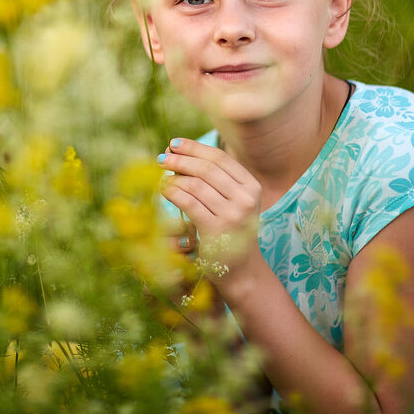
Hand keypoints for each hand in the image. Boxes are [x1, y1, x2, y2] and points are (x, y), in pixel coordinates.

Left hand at [158, 138, 263, 282]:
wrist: (241, 270)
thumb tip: (178, 152)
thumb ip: (215, 180)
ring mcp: (232, 215)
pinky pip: (188, 202)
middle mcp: (245, 199)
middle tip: (161, 157)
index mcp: (252, 187)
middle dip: (181, 159)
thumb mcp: (234, 202)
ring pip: (195, 185)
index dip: (195, 148)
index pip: (220, 158)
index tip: (174, 143)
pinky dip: (172, 192)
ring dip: (174, 177)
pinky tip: (164, 190)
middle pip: (206, 168)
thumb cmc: (231, 231)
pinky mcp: (216, 230)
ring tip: (162, 177)